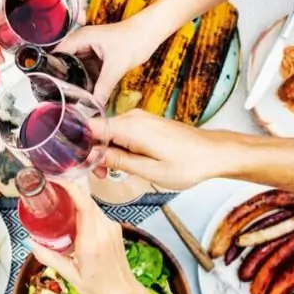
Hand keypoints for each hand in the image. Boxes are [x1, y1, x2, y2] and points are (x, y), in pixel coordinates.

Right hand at [29, 181, 140, 293]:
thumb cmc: (99, 289)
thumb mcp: (70, 276)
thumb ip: (50, 257)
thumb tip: (30, 242)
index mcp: (92, 243)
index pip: (83, 205)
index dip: (70, 188)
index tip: (56, 180)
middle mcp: (104, 231)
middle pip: (86, 200)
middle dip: (69, 191)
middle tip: (50, 190)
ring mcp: (112, 228)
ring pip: (91, 205)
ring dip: (76, 201)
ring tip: (58, 203)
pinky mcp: (115, 229)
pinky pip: (97, 213)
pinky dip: (83, 210)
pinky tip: (72, 218)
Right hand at [55, 18, 170, 103]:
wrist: (151, 32)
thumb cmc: (135, 37)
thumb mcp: (116, 66)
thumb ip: (104, 87)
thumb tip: (95, 104)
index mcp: (81, 38)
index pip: (57, 54)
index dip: (51, 69)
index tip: (49, 85)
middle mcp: (83, 42)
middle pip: (66, 62)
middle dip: (65, 78)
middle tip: (62, 95)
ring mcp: (92, 48)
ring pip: (78, 67)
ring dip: (78, 80)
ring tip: (74, 96)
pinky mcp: (100, 55)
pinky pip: (90, 69)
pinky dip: (89, 79)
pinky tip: (89, 91)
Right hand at [90, 109, 228, 189]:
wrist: (215, 153)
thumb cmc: (189, 164)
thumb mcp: (150, 171)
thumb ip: (119, 161)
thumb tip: (93, 155)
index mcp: (131, 127)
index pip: (90, 126)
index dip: (79, 143)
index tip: (79, 161)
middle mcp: (133, 118)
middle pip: (98, 130)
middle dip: (93, 152)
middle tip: (101, 175)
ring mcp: (139, 119)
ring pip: (109, 133)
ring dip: (106, 152)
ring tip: (113, 172)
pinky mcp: (145, 125)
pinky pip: (121, 133)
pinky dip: (118, 148)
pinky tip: (125, 163)